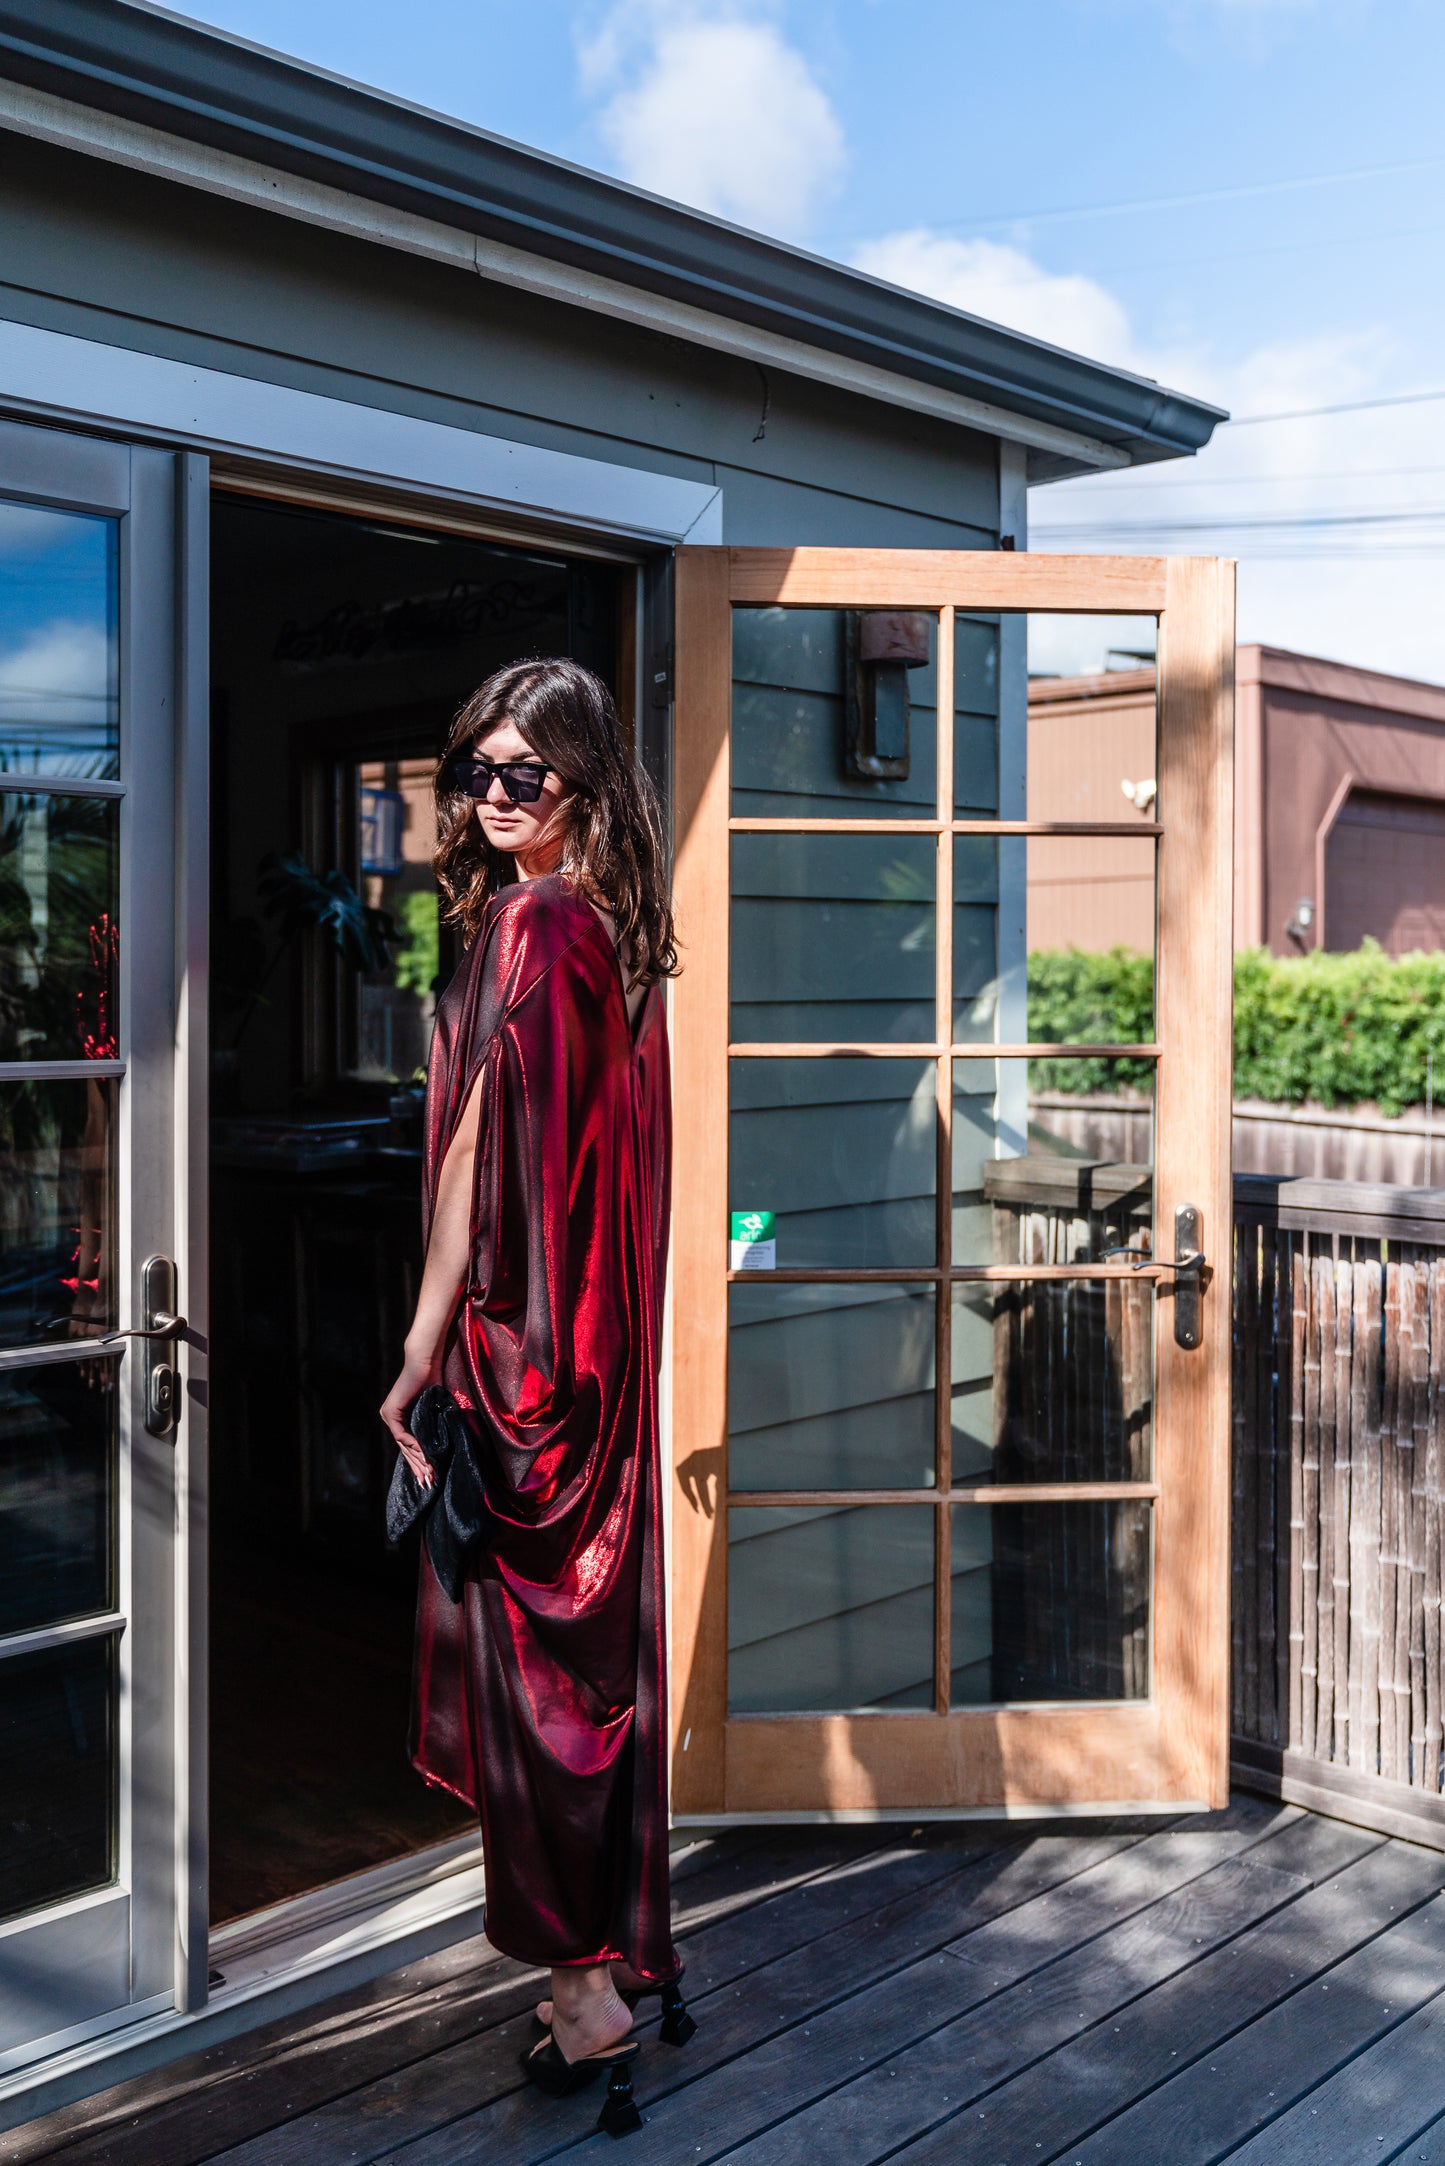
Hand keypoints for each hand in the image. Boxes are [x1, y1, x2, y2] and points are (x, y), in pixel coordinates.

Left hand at [380, 1344, 441, 1483]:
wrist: (425, 1362)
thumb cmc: (433, 1381)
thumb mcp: (433, 1409)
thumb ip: (433, 1425)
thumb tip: (443, 1444)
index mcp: (400, 1418)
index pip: (408, 1446)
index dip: (420, 1462)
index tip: (431, 1475)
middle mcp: (391, 1418)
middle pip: (404, 1449)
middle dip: (418, 1467)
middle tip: (428, 1483)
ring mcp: (389, 1415)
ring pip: (403, 1445)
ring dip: (417, 1460)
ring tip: (428, 1474)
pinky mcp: (391, 1412)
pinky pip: (402, 1435)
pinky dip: (413, 1445)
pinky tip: (424, 1456)